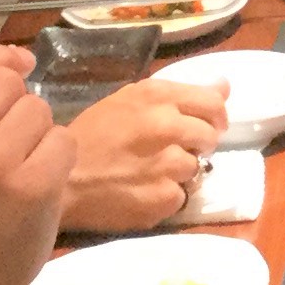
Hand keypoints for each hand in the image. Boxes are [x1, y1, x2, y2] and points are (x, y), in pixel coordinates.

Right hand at [0, 49, 73, 284]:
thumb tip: (18, 57)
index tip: (6, 97)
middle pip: (8, 83)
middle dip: (16, 110)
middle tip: (5, 152)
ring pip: (39, 110)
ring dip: (38, 138)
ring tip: (16, 175)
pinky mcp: (32, 185)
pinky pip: (64, 141)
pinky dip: (57, 163)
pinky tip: (35, 191)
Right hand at [61, 78, 226, 231]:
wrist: (59, 182)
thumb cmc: (89, 137)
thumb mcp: (128, 101)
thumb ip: (178, 94)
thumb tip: (226, 85)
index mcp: (156, 97)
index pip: (214, 103)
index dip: (216, 116)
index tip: (208, 125)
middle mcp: (166, 127)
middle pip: (210, 136)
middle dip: (198, 145)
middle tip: (172, 152)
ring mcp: (167, 165)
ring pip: (196, 169)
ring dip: (178, 173)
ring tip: (149, 173)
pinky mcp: (163, 198)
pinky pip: (181, 197)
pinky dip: (165, 197)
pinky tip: (142, 192)